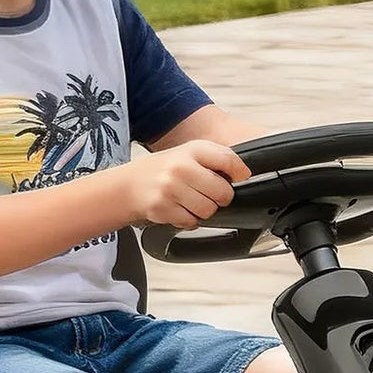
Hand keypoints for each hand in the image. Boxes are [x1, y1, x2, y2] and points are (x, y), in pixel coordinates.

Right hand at [121, 138, 249, 226]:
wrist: (129, 184)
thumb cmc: (164, 169)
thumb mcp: (190, 153)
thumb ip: (217, 158)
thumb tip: (243, 173)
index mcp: (193, 150)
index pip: (229, 160)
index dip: (239, 173)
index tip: (238, 177)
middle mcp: (181, 167)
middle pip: (223, 193)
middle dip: (220, 197)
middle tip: (209, 193)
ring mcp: (170, 188)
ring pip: (208, 211)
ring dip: (204, 210)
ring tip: (191, 201)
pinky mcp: (162, 208)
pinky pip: (191, 222)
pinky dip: (189, 219)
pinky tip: (179, 208)